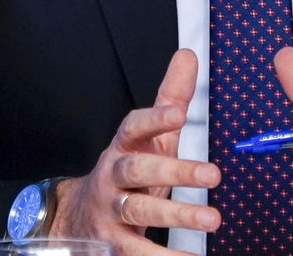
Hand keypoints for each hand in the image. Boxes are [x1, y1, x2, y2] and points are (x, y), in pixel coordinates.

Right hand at [50, 48, 222, 253]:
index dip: (154, 119)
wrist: (80, 217)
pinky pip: (139, 251)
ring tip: (212, 219)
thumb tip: (188, 56)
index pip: (134, 127)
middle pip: (139, 169)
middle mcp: (113, 176)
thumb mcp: (147, 137)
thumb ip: (170, 98)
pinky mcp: (113, 244)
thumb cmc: (126, 173)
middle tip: (213, 173)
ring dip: (176, 214)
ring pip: (139, 209)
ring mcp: (111, 210)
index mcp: (123, 146)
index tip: (178, 114)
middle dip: (175, 171)